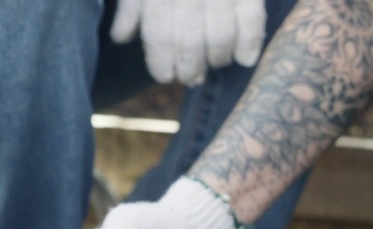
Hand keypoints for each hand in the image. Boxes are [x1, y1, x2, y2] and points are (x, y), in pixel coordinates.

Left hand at [110, 0, 266, 85]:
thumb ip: (133, 5)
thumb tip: (122, 38)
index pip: (158, 38)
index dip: (160, 64)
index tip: (166, 76)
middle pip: (189, 44)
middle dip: (190, 69)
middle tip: (193, 78)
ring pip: (219, 38)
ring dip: (218, 59)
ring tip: (217, 63)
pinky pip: (251, 20)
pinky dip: (250, 44)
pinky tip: (244, 59)